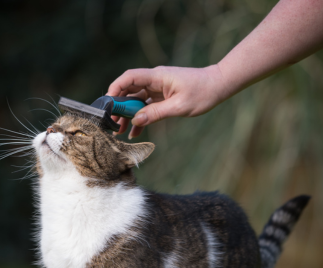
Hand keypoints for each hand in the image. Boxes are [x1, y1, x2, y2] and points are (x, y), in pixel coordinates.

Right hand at [107, 65, 227, 137]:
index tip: (108, 105)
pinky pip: (146, 106)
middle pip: (129, 91)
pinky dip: (140, 117)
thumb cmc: (202, 92)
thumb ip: (156, 113)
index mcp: (157, 76)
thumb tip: (136, 120)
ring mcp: (158, 88)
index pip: (129, 78)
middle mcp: (154, 80)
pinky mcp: (162, 96)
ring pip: (136, 100)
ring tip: (120, 131)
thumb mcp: (179, 106)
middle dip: (119, 107)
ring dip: (128, 115)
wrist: (218, 86)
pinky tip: (136, 131)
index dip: (115, 89)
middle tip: (112, 124)